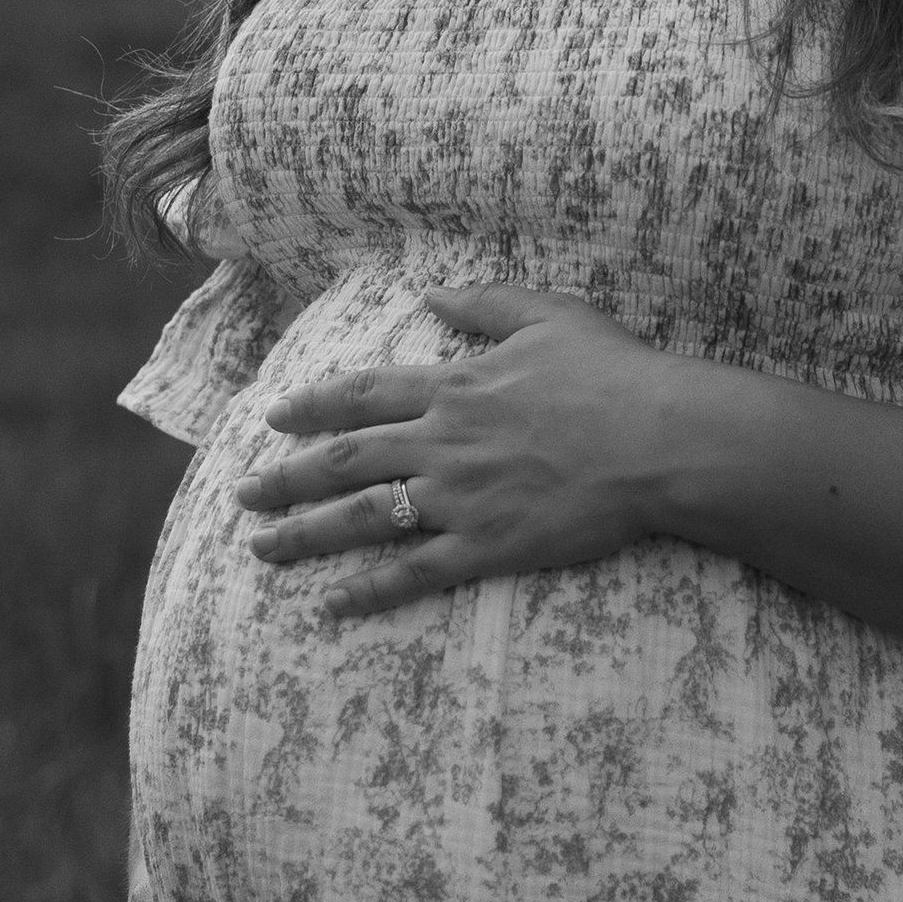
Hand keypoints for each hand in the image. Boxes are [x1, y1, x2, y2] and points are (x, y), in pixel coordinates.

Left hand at [234, 284, 709, 620]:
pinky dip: (367, 591)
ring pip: (362, 519)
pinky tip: (332, 605)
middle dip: (286, 477)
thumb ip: (485, 303)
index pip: (364, 395)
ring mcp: (459, 499)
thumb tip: (432, 296)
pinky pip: (412, 573)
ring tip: (262, 548)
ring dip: (305, 535)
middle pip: (345, 461)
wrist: (659, 440)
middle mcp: (442, 443)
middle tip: (243, 494)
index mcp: (455, 387)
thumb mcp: (550, 315)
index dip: (313, 406)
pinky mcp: (487, 546)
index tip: (273, 417)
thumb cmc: (615, 373)